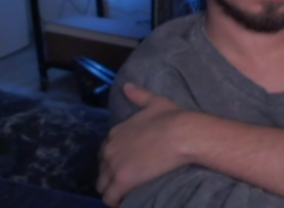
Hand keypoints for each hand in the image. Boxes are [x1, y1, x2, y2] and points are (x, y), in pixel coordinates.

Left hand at [99, 80, 208, 203]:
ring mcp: (114, 165)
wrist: (182, 134)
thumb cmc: (172, 119)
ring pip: (102, 186)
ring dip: (111, 192)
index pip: (106, 153)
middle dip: (110, 179)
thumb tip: (127, 86)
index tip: (125, 170)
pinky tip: (123, 205)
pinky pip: (110, 197)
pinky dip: (115, 202)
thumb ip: (138, 95)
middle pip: (102, 170)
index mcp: (115, 133)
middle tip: (125, 187)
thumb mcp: (153, 102)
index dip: (114, 162)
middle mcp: (109, 149)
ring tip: (124, 198)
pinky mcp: (122, 180)